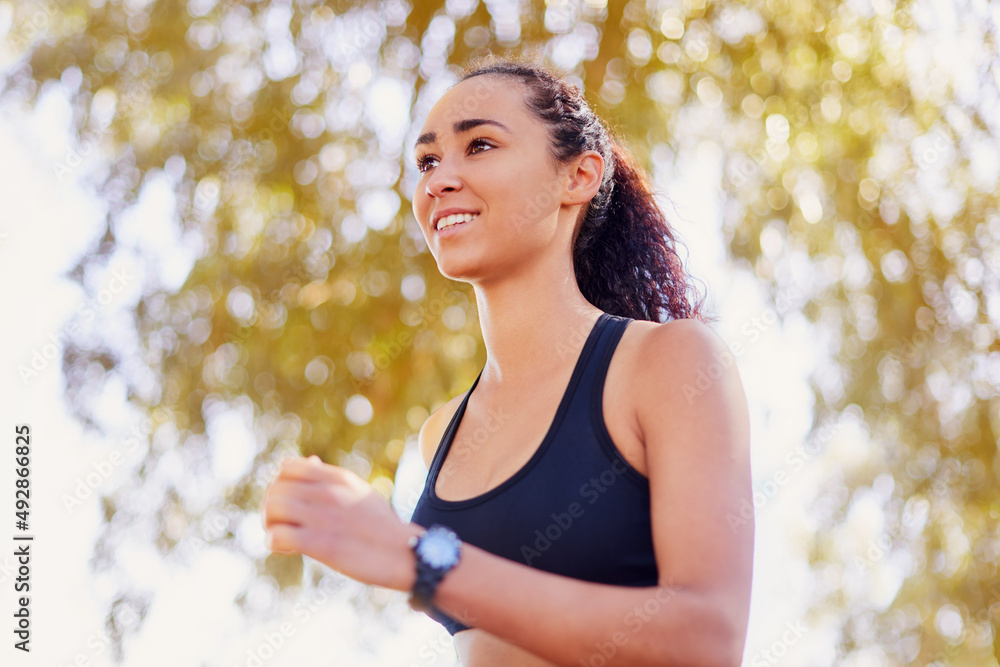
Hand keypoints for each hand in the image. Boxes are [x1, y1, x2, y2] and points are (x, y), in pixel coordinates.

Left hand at [262, 455, 422, 591]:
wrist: (404, 553)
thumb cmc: (380, 525)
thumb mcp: (359, 491)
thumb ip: (332, 477)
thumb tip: (309, 462)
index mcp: (338, 477)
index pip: (287, 468)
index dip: (280, 486)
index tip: (289, 504)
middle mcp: (328, 492)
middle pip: (275, 489)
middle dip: (271, 509)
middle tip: (282, 525)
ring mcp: (323, 517)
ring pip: (272, 508)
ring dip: (270, 525)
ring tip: (284, 537)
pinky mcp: (321, 544)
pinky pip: (277, 535)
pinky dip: (275, 543)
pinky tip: (289, 549)